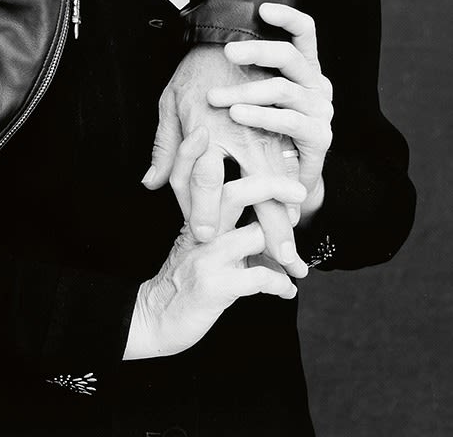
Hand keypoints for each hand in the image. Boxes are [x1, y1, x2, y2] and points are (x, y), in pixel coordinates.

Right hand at [125, 134, 304, 359]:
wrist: (153, 317)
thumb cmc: (181, 276)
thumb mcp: (196, 241)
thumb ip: (218, 219)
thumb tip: (255, 209)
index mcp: (193, 215)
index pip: (197, 172)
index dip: (207, 150)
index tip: (228, 135)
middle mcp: (198, 229)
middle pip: (233, 193)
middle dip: (271, 186)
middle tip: (298, 190)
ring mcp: (205, 256)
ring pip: (253, 234)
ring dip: (283, 250)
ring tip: (297, 264)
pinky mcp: (214, 286)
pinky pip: (259, 277)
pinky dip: (280, 284)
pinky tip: (287, 290)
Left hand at [143, 44, 307, 276]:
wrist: (232, 30)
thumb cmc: (195, 70)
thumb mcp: (170, 104)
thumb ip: (164, 148)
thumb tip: (149, 185)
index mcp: (205, 129)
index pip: (203, 180)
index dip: (204, 212)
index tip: (206, 238)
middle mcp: (239, 135)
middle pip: (250, 191)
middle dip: (263, 232)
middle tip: (275, 263)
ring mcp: (266, 130)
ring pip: (276, 182)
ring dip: (285, 215)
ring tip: (293, 246)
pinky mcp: (282, 122)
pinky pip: (290, 164)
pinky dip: (296, 188)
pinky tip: (301, 210)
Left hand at [208, 3, 332, 221]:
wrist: (285, 180)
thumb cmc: (258, 131)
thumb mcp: (243, 99)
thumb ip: (237, 73)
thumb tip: (205, 47)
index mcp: (302, 67)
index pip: (305, 32)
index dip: (288, 17)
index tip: (264, 9)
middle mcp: (316, 84)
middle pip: (290, 55)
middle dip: (257, 51)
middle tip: (227, 52)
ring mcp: (320, 110)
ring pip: (283, 89)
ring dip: (247, 91)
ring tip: (217, 98)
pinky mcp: (319, 137)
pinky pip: (291, 121)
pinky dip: (262, 117)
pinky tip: (238, 115)